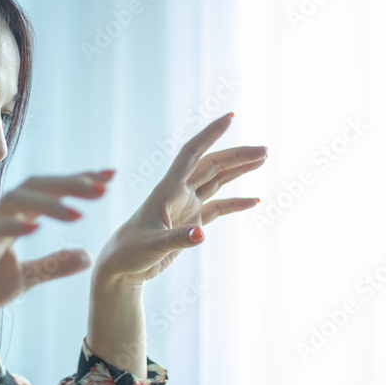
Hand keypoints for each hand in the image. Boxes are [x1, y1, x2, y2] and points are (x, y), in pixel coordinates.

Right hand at [0, 170, 114, 333]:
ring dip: (49, 203)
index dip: (77, 182)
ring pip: (16, 201)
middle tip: (104, 185)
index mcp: (12, 219)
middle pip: (35, 186)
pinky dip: (14, 225)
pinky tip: (36, 227)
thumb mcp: (26, 277)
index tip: (109, 177)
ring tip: (80, 211)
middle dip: (70, 183)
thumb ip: (54, 264)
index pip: (47, 190)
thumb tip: (87, 255)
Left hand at [93, 113, 267, 284]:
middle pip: (211, 165)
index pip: (191, 153)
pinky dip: (235, 202)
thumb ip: (177, 239)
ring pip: (216, 180)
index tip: (230, 118)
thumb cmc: (130, 252)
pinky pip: (218, 207)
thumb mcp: (153, 245)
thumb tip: (201, 236)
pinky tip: (253, 199)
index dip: (209, 134)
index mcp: (168, 190)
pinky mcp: (191, 222)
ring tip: (263, 159)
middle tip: (264, 150)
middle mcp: (178, 193)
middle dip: (237, 155)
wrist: (121, 266)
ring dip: (238, 170)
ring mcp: (186, 206)